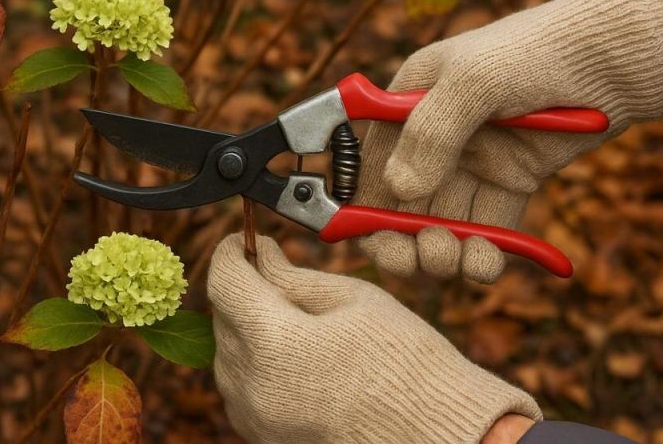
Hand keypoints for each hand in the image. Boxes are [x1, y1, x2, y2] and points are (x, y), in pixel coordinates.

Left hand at [208, 234, 540, 443]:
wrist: (439, 436)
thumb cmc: (406, 365)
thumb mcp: (353, 300)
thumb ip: (293, 276)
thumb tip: (260, 256)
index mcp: (273, 342)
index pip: (224, 281)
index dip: (231, 252)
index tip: (242, 240)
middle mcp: (252, 384)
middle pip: (223, 315)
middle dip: (244, 286)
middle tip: (276, 269)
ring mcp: (254, 417)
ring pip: (228, 350)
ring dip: (247, 324)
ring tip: (293, 315)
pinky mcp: (262, 436)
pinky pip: (241, 384)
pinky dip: (255, 360)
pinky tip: (294, 351)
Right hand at [356, 0, 662, 282]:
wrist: (612, 58)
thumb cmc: (534, 51)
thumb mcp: (474, 81)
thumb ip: (432, 134)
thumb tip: (398, 189)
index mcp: (407, 101)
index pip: (370, 161)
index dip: (363, 203)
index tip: (371, 240)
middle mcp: (433, 135)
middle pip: (400, 201)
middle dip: (402, 238)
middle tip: (418, 260)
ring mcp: (472, 160)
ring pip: (441, 220)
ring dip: (443, 250)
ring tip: (459, 260)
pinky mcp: (509, 180)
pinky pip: (486, 226)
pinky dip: (483, 252)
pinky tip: (487, 262)